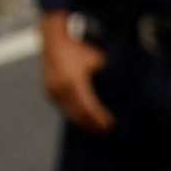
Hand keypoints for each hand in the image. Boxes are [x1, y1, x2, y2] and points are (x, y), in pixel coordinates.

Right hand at [39, 18, 113, 134]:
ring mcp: (52, 91)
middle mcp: (60, 88)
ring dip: (83, 121)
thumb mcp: (98, 60)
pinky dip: (75, 113)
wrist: (55, 39)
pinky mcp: (48, 91)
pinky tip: (84, 118)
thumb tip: (121, 93)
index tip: (109, 124)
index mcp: (73, 80)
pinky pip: (64, 106)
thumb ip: (106, 77)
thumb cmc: (80, 48)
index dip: (98, 118)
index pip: (88, 107)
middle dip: (91, 124)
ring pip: (70, 112)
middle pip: (78, 114)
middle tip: (105, 131)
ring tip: (97, 128)